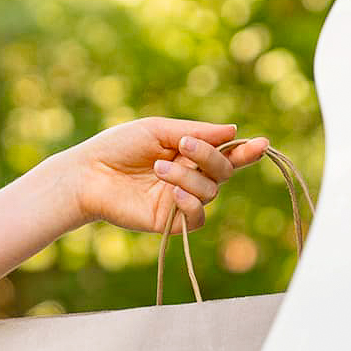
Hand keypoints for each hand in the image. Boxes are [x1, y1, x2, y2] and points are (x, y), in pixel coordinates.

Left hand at [69, 119, 270, 233]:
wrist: (87, 173)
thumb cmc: (118, 146)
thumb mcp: (158, 129)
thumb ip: (196, 132)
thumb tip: (233, 131)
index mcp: (189, 153)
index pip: (225, 153)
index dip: (246, 150)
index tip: (262, 143)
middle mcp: (190, 176)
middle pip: (224, 171)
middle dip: (210, 157)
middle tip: (184, 146)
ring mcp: (180, 200)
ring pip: (210, 191)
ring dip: (188, 177)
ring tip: (158, 169)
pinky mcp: (169, 221)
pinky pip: (197, 218)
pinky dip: (191, 204)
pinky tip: (174, 195)